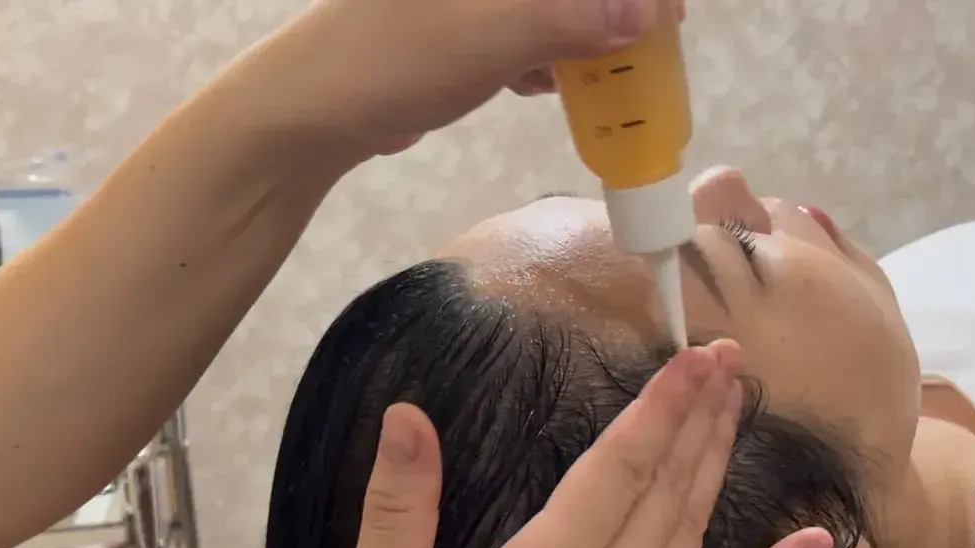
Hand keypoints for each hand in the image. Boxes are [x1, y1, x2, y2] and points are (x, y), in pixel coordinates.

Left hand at [269, 0, 674, 157]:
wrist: (312, 110)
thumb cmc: (392, 57)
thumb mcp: (490, 36)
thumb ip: (570, 20)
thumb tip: (644, 14)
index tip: (662, 14)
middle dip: (611, 9)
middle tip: (650, 41)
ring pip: (549, 7)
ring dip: (585, 33)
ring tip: (611, 74)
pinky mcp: (459, 24)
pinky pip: (525, 27)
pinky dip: (549, 52)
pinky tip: (552, 86)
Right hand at [321, 340, 831, 547]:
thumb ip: (397, 506)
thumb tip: (404, 414)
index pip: (618, 464)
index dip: (659, 404)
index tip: (692, 354)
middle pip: (668, 488)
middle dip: (699, 416)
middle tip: (728, 357)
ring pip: (694, 534)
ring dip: (717, 464)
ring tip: (738, 406)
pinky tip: (813, 543)